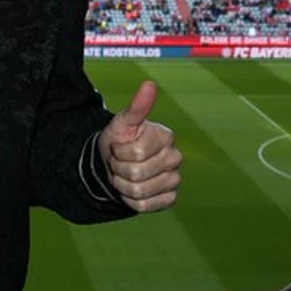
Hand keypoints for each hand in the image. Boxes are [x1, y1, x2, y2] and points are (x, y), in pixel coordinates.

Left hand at [97, 80, 180, 213]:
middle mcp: (175, 158)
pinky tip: (131, 190)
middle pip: (136, 174)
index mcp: (166, 137)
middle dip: (119, 169)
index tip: (119, 148)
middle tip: (119, 163)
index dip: (119, 153)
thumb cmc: (120, 140)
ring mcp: (174, 180)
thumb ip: (137, 106)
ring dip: (122, 186)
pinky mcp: (169, 198)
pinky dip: (130, 200)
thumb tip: (149, 84)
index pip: (135, 153)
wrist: (115, 164)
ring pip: (139, 192)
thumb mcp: (122, 123)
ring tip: (123, 176)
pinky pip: (144, 206)